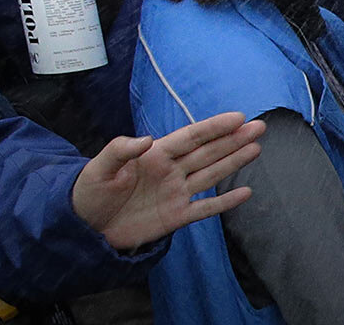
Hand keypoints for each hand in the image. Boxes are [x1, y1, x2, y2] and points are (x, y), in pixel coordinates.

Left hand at [73, 112, 266, 251]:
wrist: (84, 227)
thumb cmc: (89, 192)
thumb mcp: (100, 168)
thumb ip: (121, 150)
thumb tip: (147, 139)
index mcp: (156, 154)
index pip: (192, 137)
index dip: (215, 127)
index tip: (238, 116)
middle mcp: (171, 171)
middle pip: (209, 152)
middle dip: (234, 139)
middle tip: (259, 126)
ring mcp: (176, 193)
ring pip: (212, 174)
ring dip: (234, 161)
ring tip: (256, 148)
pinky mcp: (176, 217)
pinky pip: (205, 208)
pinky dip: (225, 202)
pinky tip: (245, 192)